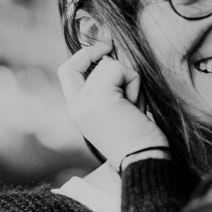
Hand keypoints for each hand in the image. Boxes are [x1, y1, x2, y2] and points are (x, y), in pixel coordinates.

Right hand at [57, 42, 168, 167]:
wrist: (143, 161)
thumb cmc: (138, 139)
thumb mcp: (115, 111)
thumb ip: (107, 88)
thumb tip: (111, 58)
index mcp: (77, 111)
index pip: (67, 70)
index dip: (84, 54)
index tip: (105, 50)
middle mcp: (75, 107)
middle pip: (88, 62)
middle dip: (113, 66)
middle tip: (125, 78)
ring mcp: (85, 103)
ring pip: (109, 64)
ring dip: (130, 80)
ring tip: (135, 107)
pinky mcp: (100, 99)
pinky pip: (120, 69)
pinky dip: (135, 83)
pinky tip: (137, 107)